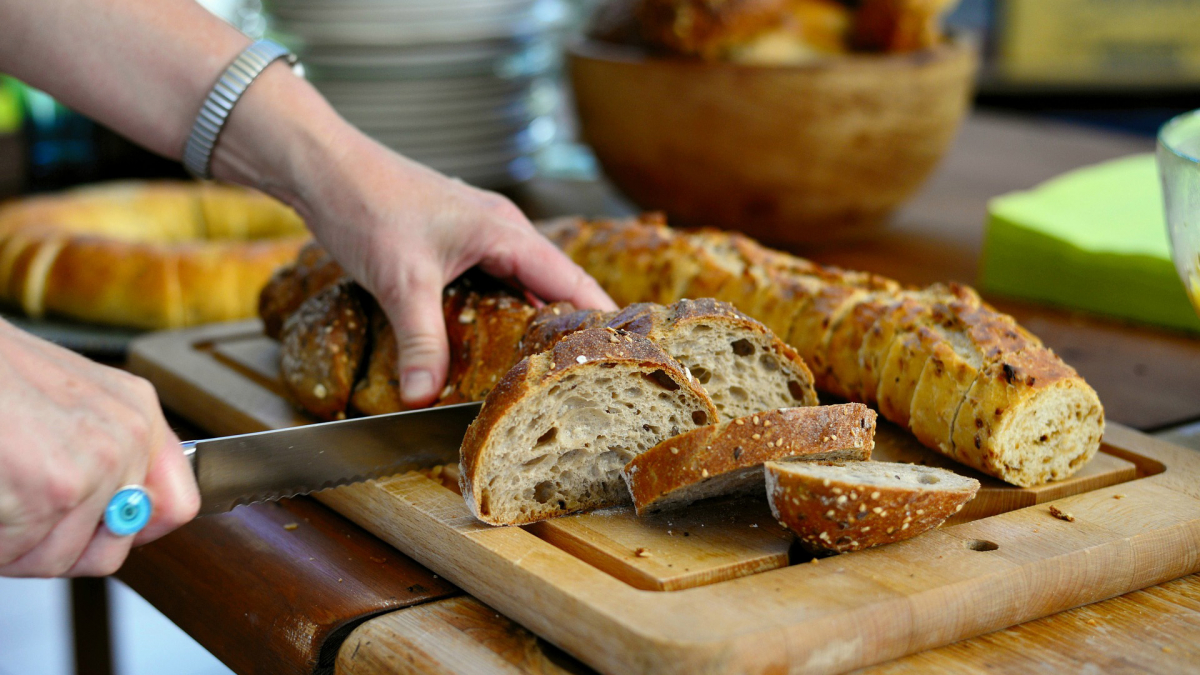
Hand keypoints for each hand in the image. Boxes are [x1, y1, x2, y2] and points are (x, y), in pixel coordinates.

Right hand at [0, 321, 198, 576]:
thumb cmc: (1, 378)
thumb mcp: (73, 400)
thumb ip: (108, 452)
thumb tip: (121, 518)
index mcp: (138, 414)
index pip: (178, 506)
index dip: (134, 535)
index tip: (102, 537)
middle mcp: (128, 438)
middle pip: (108, 550)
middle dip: (56, 547)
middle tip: (20, 519)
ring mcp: (95, 466)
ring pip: (59, 559)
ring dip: (18, 547)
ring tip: (2, 501)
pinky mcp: (53, 490)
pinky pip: (18, 554)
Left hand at [211, 69, 615, 407]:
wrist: (324, 168)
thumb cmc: (365, 205)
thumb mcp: (400, 282)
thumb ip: (420, 342)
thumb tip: (424, 397)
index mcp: (505, 231)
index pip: (570, 278)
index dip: (599, 315)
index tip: (625, 352)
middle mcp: (501, 228)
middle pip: (555, 280)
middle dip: (575, 322)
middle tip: (595, 368)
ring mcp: (479, 231)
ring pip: (526, 279)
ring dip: (540, 315)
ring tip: (557, 361)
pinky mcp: (456, 238)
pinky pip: (499, 276)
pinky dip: (509, 305)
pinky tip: (502, 335)